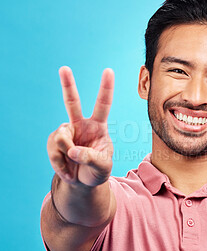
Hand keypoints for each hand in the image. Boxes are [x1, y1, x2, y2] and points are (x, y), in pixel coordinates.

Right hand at [47, 66, 113, 186]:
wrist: (83, 182)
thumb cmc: (97, 171)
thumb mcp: (103, 167)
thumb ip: (92, 158)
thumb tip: (73, 150)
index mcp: (98, 127)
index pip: (103, 105)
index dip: (106, 88)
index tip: (108, 71)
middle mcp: (81, 125)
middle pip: (72, 102)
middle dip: (67, 85)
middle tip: (64, 68)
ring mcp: (66, 132)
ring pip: (61, 137)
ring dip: (67, 156)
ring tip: (74, 167)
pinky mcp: (54, 142)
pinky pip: (53, 150)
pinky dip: (60, 164)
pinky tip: (67, 170)